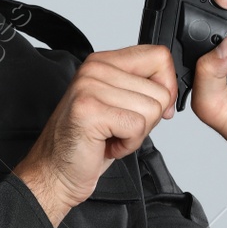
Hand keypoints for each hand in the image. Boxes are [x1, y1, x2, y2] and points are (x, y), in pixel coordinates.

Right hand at [12, 45, 177, 227]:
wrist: (55, 171)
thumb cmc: (88, 142)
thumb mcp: (118, 105)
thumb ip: (142, 87)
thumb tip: (171, 88)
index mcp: (103, 62)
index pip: (159, 56)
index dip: (166, 87)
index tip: (151, 108)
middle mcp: (94, 69)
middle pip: (160, 91)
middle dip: (147, 120)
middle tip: (117, 128)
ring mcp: (89, 88)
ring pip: (151, 109)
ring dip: (136, 134)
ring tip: (110, 136)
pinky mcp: (90, 111)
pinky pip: (137, 127)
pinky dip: (128, 144)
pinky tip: (107, 145)